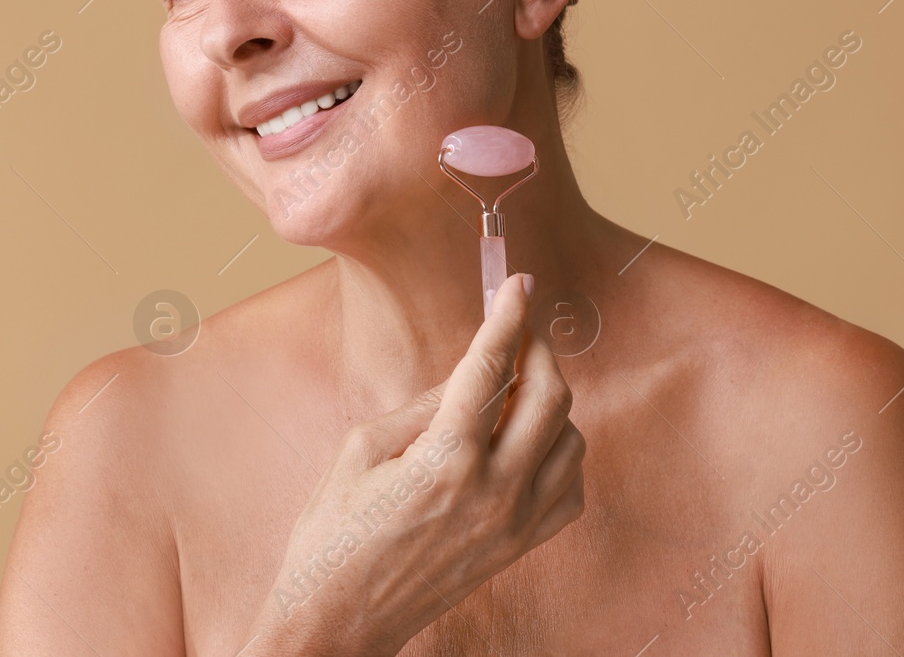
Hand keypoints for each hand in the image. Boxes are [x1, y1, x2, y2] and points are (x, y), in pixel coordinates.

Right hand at [248, 273, 585, 656]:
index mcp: (446, 459)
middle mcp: (494, 491)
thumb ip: (423, 406)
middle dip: (538, 350)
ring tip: (513, 390)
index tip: (518, 283)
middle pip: (550, 396)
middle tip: (518, 331)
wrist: (338, 620)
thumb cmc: (332, 532)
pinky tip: (526, 443)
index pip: (493, 367)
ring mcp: (514, 524)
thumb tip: (468, 377)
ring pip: (571, 438)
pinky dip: (560, 452)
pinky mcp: (520, 548)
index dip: (508, 316)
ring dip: (550, 402)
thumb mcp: (361, 449)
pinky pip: (571, 487)